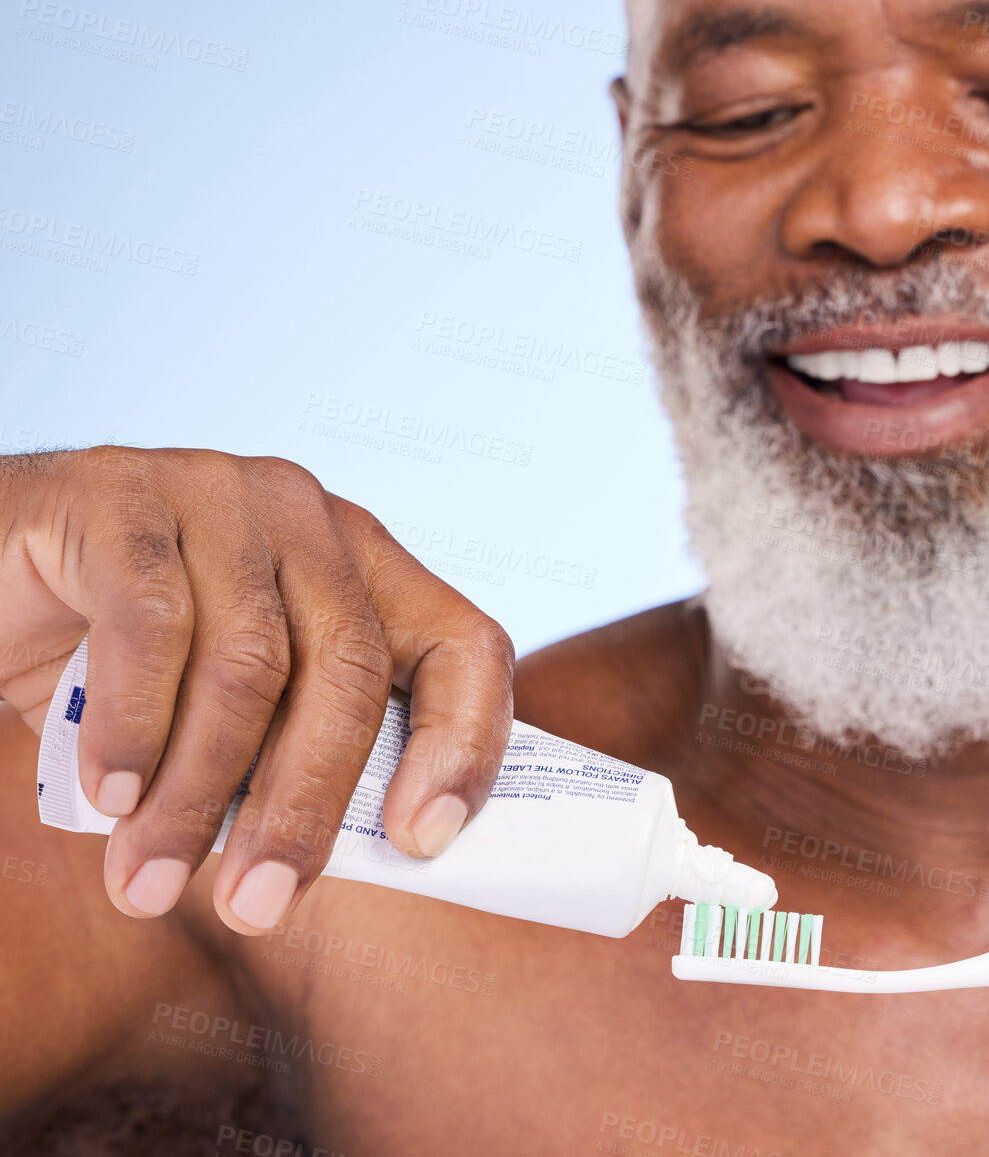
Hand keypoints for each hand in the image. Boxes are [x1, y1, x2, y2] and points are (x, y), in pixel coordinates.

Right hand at [0, 447, 513, 933]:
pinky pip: (150, 624)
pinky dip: (134, 727)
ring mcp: (221, 492)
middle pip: (350, 672)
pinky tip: (110, 795)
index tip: (422, 842)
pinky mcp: (123, 493)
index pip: (465, 647)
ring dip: (199, 794)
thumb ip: (296, 750)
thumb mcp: (234, 710)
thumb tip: (373, 856)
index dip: (464, 745)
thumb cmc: (124, 666)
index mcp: (366, 568)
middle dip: (305, 805)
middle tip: (258, 908)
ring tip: (151, 882)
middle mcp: (309, 518)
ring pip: (248, 663)